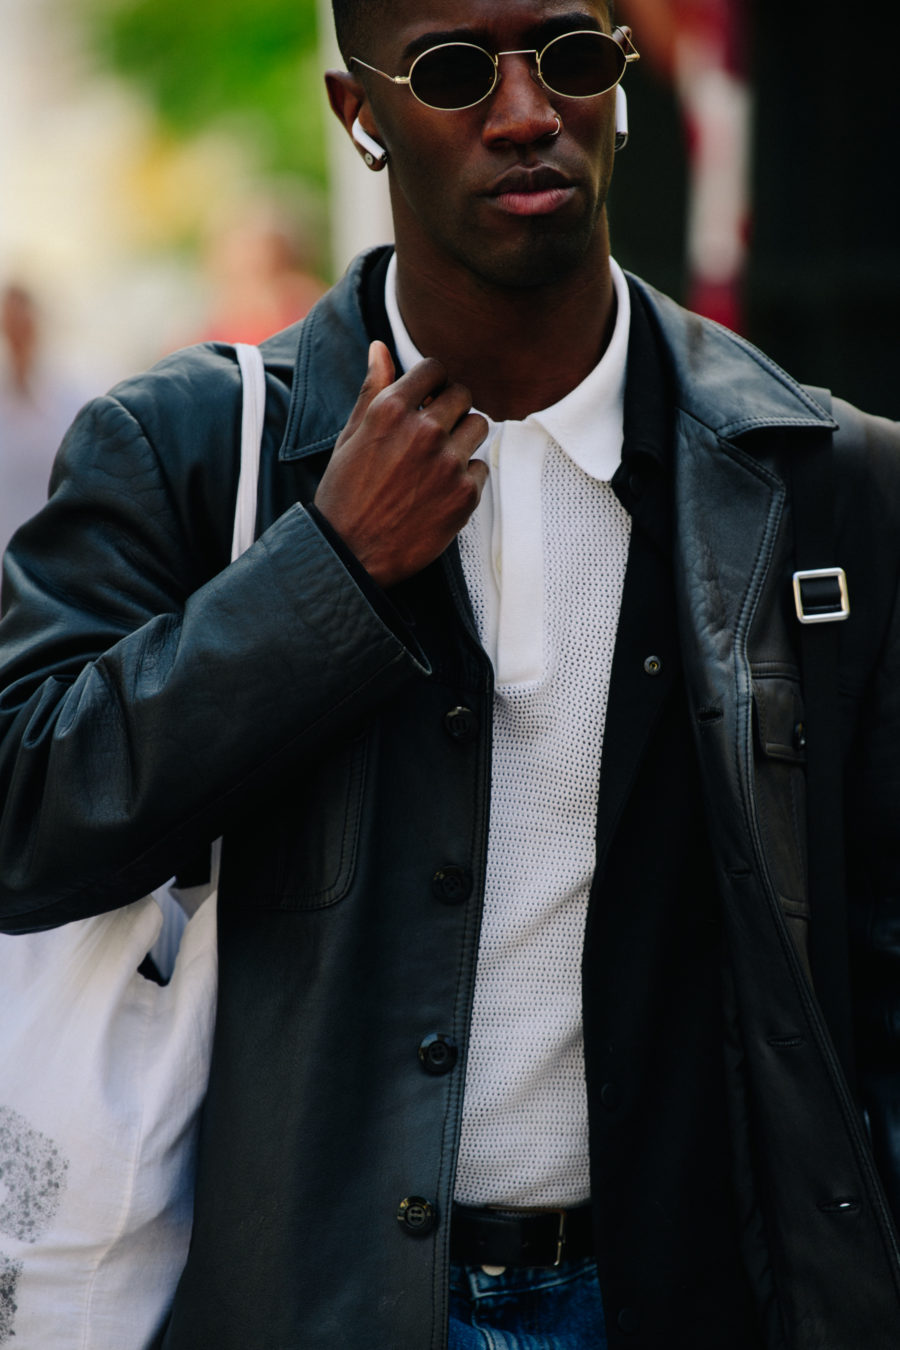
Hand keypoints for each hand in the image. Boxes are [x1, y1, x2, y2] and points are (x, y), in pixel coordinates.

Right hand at [313, 341, 488, 587]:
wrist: (350, 554)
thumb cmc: (345, 494)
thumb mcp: (351, 436)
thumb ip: (373, 389)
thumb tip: (380, 348)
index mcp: (391, 410)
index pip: (435, 369)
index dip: (433, 382)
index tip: (429, 398)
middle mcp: (423, 431)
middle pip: (463, 394)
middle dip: (452, 406)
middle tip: (436, 430)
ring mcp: (448, 463)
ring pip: (479, 426)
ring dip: (464, 437)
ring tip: (440, 459)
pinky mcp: (465, 495)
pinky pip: (481, 468)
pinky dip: (466, 477)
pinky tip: (439, 491)